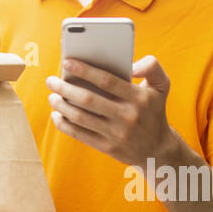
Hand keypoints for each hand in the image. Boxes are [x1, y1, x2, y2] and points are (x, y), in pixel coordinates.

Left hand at [44, 55, 179, 167]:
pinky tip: (57, 115)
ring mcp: (117, 134)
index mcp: (139, 98)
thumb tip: (130, 64)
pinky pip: (80, 135)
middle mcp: (128, 116)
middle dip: (65, 88)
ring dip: (61, 105)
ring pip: (81, 117)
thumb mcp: (161, 85)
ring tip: (52, 96)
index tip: (66, 62)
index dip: (84, 70)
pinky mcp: (108, 148)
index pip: (107, 81)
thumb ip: (151, 65)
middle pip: (88, 99)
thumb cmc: (154, 109)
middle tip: (51, 80)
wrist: (158, 149)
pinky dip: (64, 124)